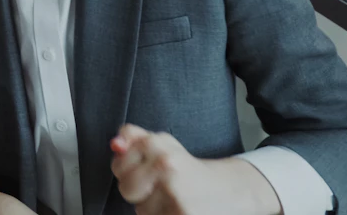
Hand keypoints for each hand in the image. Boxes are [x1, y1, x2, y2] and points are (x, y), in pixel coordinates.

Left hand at [110, 126, 280, 214]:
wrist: (231, 191)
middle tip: (162, 186)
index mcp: (159, 145)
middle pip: (126, 189)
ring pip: (141, 210)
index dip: (128, 170)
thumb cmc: (190, 170)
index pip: (118, 164)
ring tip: (175, 198)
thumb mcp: (164, 145)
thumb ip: (134, 139)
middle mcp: (167, 166)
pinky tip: (180, 209)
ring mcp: (176, 193)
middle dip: (139, 191)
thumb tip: (115, 144)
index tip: (148, 169)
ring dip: (154, 208)